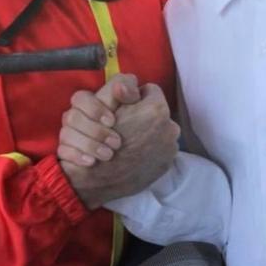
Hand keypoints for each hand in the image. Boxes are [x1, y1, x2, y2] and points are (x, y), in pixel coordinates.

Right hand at [59, 74, 140, 166]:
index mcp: (91, 103)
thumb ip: (131, 92)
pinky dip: (76, 156)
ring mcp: (71, 134)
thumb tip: (120, 88)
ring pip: (66, 134)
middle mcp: (78, 117)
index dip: (94, 108)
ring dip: (89, 144)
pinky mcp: (68, 152)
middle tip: (117, 142)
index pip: (81, 98)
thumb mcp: (143, 106)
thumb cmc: (138, 128)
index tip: (112, 121)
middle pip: (72, 117)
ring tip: (109, 155)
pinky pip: (63, 151)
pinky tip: (91, 162)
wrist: (134, 160)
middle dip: (95, 131)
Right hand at [59, 83, 179, 209]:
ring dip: (143, 134)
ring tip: (123, 144)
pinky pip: (159, 149)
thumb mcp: (101, 102)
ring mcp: (170, 149)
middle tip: (121, 127)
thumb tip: (131, 83)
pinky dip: (146, 151)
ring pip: (158, 130)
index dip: (131, 97)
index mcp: (156, 109)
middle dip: (139, 116)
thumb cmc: (95, 139)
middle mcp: (170, 128)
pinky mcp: (165, 166)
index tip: (121, 108)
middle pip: (154, 112)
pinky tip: (131, 156)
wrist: (94, 182)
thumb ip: (119, 85)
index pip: (148, 91)